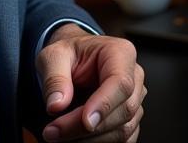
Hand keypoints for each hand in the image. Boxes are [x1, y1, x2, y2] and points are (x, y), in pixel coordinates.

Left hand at [37, 25, 144, 141]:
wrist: (74, 62)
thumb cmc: (69, 55)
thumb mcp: (53, 56)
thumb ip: (54, 78)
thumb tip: (56, 105)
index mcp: (120, 52)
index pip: (121, 82)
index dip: (105, 104)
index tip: (85, 121)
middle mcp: (134, 76)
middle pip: (123, 110)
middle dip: (87, 127)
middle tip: (53, 131)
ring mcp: (135, 100)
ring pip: (123, 130)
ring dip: (89, 140)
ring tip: (58, 135)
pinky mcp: (130, 120)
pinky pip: (121, 140)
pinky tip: (75, 139)